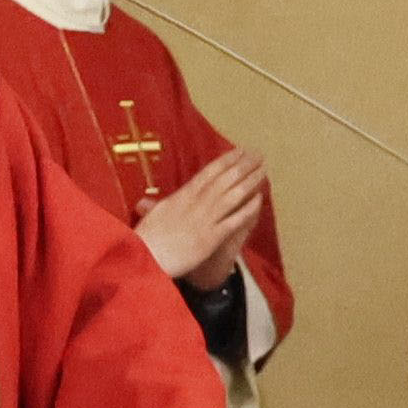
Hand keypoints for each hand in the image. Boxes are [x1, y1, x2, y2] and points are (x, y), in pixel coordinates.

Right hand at [139, 145, 271, 286]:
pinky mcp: (210, 238)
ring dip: (249, 181)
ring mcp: (204, 220)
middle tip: (258, 154)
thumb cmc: (146, 240)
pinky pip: (233, 220)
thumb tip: (146, 202)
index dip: (226, 160)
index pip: (208, 173)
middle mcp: (195, 204)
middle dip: (242, 166)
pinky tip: (259, 200)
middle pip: (223, 180)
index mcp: (182, 196)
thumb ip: (155, 208)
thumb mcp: (151, 217)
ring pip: (232, 195)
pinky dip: (247, 209)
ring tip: (263, 170)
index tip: (239, 151)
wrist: (144, 257)